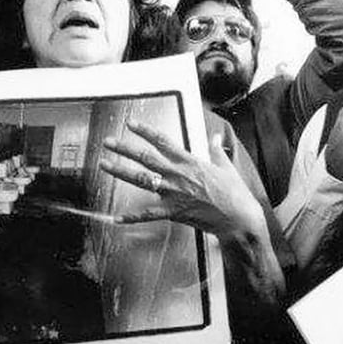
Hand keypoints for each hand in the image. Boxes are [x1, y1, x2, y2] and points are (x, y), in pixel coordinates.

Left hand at [100, 120, 266, 241]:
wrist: (238, 219)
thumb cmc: (235, 194)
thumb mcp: (226, 167)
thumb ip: (217, 151)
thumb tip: (215, 137)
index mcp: (190, 162)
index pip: (163, 142)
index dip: (146, 131)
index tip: (131, 124)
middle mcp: (178, 175)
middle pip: (146, 158)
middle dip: (125, 148)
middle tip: (108, 142)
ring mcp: (174, 194)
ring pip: (142, 180)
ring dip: (121, 171)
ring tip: (104, 164)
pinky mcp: (173, 212)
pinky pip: (148, 215)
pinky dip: (132, 217)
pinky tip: (116, 218)